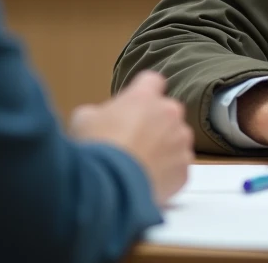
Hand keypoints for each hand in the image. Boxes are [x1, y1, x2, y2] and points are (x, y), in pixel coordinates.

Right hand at [70, 70, 193, 205]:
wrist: (110, 187)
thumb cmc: (96, 150)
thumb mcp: (83, 120)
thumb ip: (98, 112)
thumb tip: (99, 118)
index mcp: (144, 97)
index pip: (151, 81)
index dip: (143, 92)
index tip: (135, 105)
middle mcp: (169, 113)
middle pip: (167, 112)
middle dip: (154, 122)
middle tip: (133, 140)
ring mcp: (180, 141)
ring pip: (176, 139)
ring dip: (163, 147)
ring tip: (139, 164)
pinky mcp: (184, 169)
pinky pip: (178, 166)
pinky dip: (166, 172)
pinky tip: (146, 179)